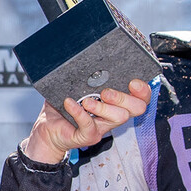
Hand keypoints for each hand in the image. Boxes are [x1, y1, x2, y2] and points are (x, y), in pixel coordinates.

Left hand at [23, 80, 150, 164]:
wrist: (48, 128)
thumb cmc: (63, 106)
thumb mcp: (76, 86)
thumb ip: (85, 75)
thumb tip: (85, 54)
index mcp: (115, 102)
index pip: (141, 98)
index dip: (143, 90)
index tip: (132, 82)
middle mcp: (113, 115)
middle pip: (136, 108)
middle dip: (124, 97)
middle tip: (106, 92)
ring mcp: (102, 127)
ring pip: (118, 117)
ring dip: (104, 107)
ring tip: (86, 101)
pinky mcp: (88, 136)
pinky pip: (89, 126)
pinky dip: (79, 113)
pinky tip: (69, 104)